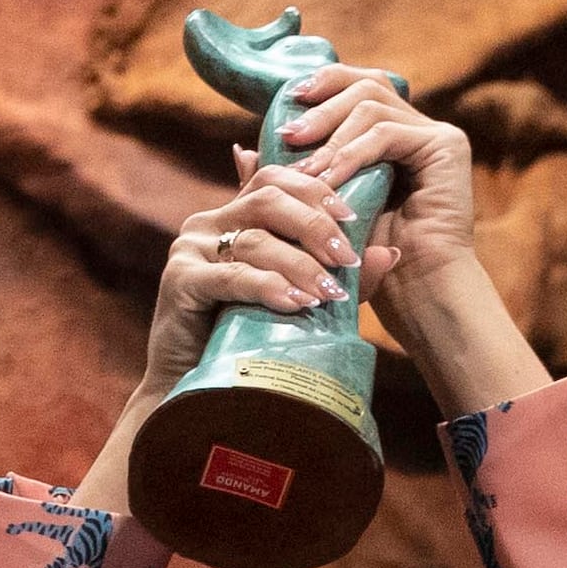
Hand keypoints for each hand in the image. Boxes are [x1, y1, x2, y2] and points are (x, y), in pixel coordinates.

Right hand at [126, 159, 364, 408]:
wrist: (196, 388)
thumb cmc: (245, 339)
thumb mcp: (298, 295)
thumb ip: (335, 271)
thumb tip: (388, 253)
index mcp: (232, 216)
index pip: (276, 179)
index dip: (317, 190)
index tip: (354, 217)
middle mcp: (207, 224)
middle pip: (268, 199)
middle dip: (315, 226)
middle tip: (347, 258)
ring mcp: (188, 250)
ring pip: (255, 240)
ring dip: (299, 265)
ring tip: (329, 293)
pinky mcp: (178, 281)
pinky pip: (231, 276)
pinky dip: (268, 287)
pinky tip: (295, 303)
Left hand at [274, 65, 478, 303]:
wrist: (413, 292)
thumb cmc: (363, 258)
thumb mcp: (315, 212)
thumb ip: (287, 180)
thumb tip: (241, 150)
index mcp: (389, 134)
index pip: (357, 87)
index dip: (323, 85)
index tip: (286, 101)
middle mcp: (416, 126)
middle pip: (366, 85)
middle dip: (321, 107)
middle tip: (287, 135)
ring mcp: (435, 133)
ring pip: (373, 105)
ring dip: (330, 137)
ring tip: (302, 169)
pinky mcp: (446, 146)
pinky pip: (387, 134)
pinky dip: (351, 155)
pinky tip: (327, 179)